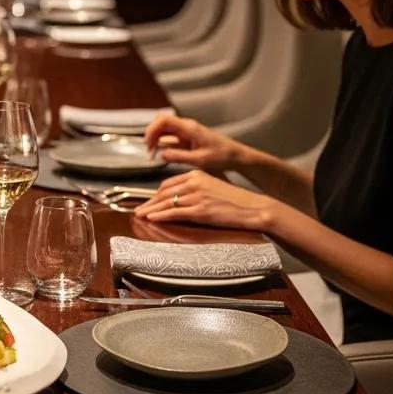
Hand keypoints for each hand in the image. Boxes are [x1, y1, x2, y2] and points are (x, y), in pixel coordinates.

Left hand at [134, 169, 274, 231]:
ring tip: (140, 215)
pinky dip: (160, 215)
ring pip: (167, 202)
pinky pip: (175, 212)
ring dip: (150, 210)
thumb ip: (196, 189)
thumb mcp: (213, 187)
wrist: (254, 208)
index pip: (169, 183)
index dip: (155, 194)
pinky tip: (152, 218)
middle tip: (138, 209)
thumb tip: (181, 198)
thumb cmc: (236, 201)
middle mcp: (194, 183)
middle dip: (149, 202)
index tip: (149, 201)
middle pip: (164, 193)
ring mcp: (197, 196)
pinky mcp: (201, 210)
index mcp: (197, 174)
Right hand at [143, 114, 241, 171]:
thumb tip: (161, 154)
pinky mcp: (187, 138)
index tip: (147, 142)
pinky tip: (161, 153)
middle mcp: (186, 126)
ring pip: (164, 128)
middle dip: (151, 133)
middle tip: (148, 149)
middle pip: (161, 122)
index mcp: (189, 128)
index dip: (152, 129)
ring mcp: (186, 131)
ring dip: (156, 138)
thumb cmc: (222, 156)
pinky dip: (162, 143)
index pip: (164, 120)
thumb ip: (179, 157)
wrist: (235, 156)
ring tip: (152, 153)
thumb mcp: (200, 160)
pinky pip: (170, 136)